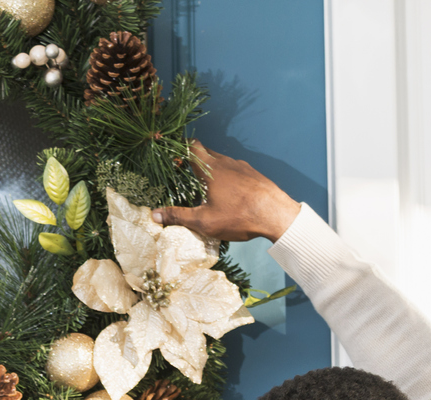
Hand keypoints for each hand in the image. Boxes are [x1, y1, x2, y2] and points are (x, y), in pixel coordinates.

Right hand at [155, 141, 302, 243]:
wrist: (276, 214)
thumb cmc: (239, 216)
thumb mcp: (204, 221)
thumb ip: (178, 216)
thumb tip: (154, 215)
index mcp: (210, 169)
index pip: (192, 147)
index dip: (180, 148)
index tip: (173, 157)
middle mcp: (226, 162)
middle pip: (206, 152)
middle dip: (194, 160)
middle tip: (185, 175)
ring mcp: (242, 166)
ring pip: (221, 161)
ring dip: (212, 169)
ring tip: (206, 187)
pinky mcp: (254, 174)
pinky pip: (235, 170)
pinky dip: (227, 176)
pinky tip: (229, 193)